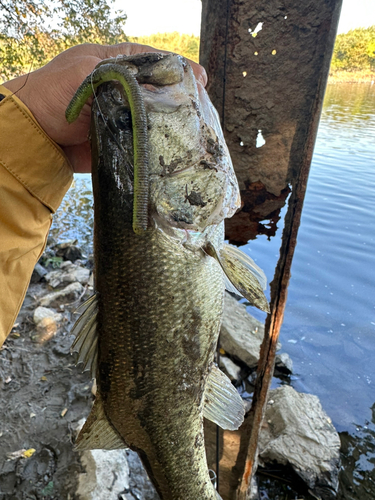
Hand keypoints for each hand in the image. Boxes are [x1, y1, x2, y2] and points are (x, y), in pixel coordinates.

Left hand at [3, 43, 207, 172]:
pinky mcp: (119, 140)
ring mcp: (120, 115)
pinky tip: (173, 146)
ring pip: (152, 116)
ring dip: (171, 121)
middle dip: (178, 96)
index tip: (198, 77)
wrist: (35, 135)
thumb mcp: (87, 73)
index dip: (174, 67)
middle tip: (201, 104)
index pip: (149, 60)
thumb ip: (119, 76)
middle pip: (156, 90)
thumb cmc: (54, 94)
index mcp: (112, 64)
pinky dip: (157, 143)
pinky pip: (142, 140)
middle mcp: (119, 89)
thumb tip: (155, 92)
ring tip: (195, 126)